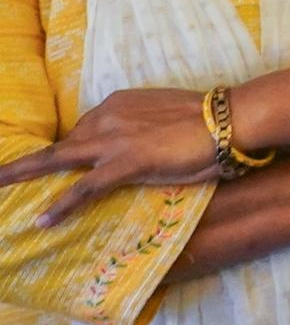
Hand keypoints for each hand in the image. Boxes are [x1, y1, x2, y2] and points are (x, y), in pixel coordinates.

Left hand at [0, 86, 242, 217]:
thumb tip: (142, 147)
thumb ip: (144, 128)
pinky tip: (42, 220)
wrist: (233, 118)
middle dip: (23, 165)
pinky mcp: (127, 163)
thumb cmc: (211, 120)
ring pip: (56, 161)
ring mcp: (114, 141)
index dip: (70, 153)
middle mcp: (108, 118)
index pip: (83, 131)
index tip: (64, 167)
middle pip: (58, 145)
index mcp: (118, 104)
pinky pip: (85, 188)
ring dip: (21, 177)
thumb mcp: (167, 117)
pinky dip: (61, 205)